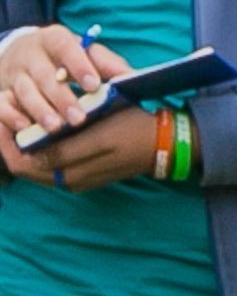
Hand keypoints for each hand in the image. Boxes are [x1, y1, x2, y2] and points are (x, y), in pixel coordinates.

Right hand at [0, 25, 130, 136]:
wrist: (20, 52)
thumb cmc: (62, 57)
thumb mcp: (83, 53)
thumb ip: (107, 63)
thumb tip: (133, 77)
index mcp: (54, 39)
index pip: (65, 47)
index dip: (79, 65)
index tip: (94, 85)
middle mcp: (30, 54)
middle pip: (45, 75)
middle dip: (62, 98)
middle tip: (79, 118)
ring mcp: (14, 73)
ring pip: (24, 91)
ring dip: (40, 110)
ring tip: (55, 128)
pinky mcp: (1, 91)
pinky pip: (1, 104)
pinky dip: (11, 116)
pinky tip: (26, 128)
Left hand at [0, 106, 160, 191]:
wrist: (161, 143)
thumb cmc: (131, 129)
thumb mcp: (98, 134)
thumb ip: (62, 148)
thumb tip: (30, 152)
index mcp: (70, 172)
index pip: (21, 163)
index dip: (4, 141)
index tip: (1, 114)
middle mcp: (67, 181)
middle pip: (23, 166)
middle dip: (9, 142)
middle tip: (5, 113)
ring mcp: (74, 180)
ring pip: (33, 167)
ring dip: (22, 145)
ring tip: (18, 118)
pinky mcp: (80, 176)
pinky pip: (48, 166)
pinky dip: (37, 150)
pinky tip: (39, 129)